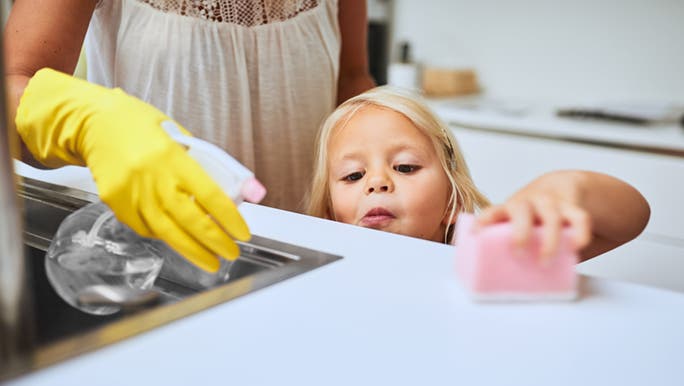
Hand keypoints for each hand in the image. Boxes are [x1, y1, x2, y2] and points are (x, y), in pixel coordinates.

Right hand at [16, 68, 249, 271]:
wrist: (94, 123)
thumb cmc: (140, 125)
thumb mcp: (181, 136)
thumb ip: (212, 164)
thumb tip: (250, 190)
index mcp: (172, 157)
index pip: (210, 195)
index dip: (229, 219)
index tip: (243, 233)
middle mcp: (152, 177)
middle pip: (190, 220)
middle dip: (215, 242)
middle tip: (231, 254)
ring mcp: (131, 193)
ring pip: (168, 232)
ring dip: (193, 251)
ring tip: (211, 261)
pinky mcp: (115, 203)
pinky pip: (145, 228)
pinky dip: (165, 237)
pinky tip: (180, 241)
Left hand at [474, 172, 592, 258]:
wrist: (562, 186)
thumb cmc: (534, 216)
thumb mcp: (519, 223)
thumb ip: (512, 242)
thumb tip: (499, 277)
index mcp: (510, 208)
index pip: (493, 211)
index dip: (484, 221)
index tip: (477, 233)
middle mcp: (529, 202)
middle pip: (522, 211)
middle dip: (520, 233)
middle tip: (519, 254)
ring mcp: (552, 203)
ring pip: (552, 216)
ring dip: (549, 240)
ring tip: (545, 262)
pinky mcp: (573, 207)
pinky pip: (580, 218)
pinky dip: (580, 233)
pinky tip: (576, 247)